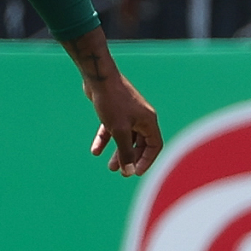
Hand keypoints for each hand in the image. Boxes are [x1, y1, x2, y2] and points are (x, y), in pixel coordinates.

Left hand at [62, 27, 161, 176]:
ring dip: (118, 153)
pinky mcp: (114, 111)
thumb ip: (124, 152)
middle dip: (131, 159)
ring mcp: (128, 114)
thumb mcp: (119, 131)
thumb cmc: (112, 102)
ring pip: (125, 138)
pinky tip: (95, 151)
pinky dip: (105, 140)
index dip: (147, 161)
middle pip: (140, 144)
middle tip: (122, 172)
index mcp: (148, 121)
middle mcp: (141, 118)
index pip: (155, 146)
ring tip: (110, 167)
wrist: (98, 78)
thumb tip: (128, 172)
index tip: (135, 172)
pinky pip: (112, 130)